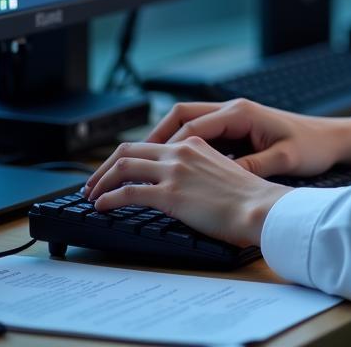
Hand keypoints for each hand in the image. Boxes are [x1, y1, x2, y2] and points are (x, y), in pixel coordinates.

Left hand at [83, 137, 286, 246]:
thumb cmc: (247, 197)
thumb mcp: (223, 169)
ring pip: (123, 167)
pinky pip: (128, 192)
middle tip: (93, 183)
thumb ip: (200, 168)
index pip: (149, 144)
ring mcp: (174, 171)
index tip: (115, 171)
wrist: (259, 207)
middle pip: (128, 150)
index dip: (126, 157)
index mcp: (194, 144)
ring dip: (101, 181)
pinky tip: (101, 207)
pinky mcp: (170, 194)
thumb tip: (183, 183)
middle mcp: (181, 152)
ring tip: (91, 195)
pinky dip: (108, 198)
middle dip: (104, 166)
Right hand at [137, 98, 350, 178]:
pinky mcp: (237, 129)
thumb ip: (254, 165)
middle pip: (179, 116)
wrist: (333, 137)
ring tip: (138, 165)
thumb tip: (226, 177)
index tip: (143, 164)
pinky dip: (180, 145)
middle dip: (152, 137)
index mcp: (241, 112)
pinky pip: (199, 132)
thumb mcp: (285, 158)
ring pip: (186, 123)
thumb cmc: (312, 145)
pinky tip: (170, 167)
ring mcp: (233, 117)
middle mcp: (233, 109)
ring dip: (163, 141)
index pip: (191, 123)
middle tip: (125, 162)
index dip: (164, 145)